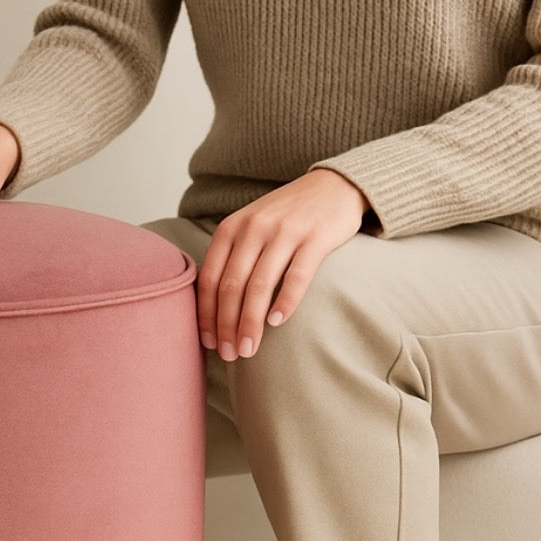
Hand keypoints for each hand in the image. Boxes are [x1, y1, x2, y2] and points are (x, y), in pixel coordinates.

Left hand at [197, 168, 369, 359]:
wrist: (333, 186)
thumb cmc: (286, 217)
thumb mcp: (250, 228)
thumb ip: (231, 258)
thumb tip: (212, 308)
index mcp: (232, 228)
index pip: (211, 278)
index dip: (207, 315)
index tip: (209, 343)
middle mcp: (254, 228)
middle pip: (232, 286)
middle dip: (227, 325)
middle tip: (230, 355)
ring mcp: (285, 231)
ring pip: (260, 285)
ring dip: (251, 322)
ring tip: (249, 349)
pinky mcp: (316, 238)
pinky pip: (297, 275)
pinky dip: (285, 301)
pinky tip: (277, 323)